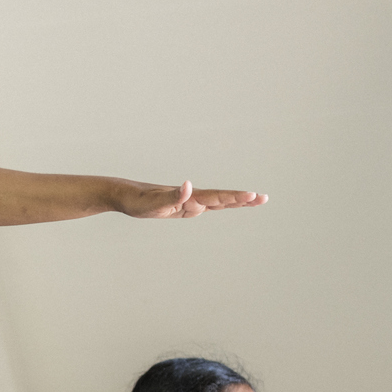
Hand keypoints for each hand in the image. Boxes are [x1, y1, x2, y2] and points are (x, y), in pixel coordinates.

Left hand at [119, 180, 267, 218]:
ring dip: (236, 201)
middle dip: (243, 199)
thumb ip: (173, 195)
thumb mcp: (154, 202)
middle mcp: (192, 198)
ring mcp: (189, 202)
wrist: (127, 196)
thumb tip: (188, 185)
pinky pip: (205, 206)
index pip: (217, 197)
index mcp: (189, 197)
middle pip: (222, 198)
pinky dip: (220, 204)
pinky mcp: (184, 206)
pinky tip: (230, 202)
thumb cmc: (139, 200)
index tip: (253, 196)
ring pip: (217, 202)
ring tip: (255, 200)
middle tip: (264, 198)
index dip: (235, 198)